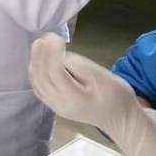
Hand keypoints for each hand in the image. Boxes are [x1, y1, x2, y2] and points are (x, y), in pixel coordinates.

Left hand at [28, 34, 155, 155]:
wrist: (120, 119)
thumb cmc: (117, 96)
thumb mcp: (104, 77)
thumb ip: (81, 66)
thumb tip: (61, 55)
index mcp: (74, 97)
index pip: (54, 72)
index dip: (51, 52)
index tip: (56, 37)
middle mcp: (60, 104)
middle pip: (42, 77)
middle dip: (40, 54)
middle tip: (45, 36)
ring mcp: (55, 107)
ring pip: (37, 83)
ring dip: (35, 62)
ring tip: (38, 44)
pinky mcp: (54, 106)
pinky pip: (38, 89)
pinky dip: (35, 73)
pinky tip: (37, 60)